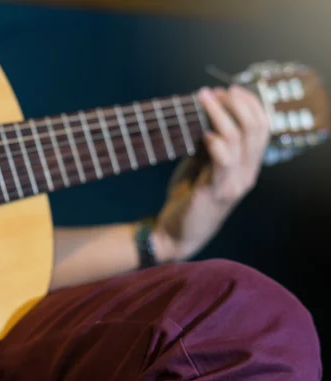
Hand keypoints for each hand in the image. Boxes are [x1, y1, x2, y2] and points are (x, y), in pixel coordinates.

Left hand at [151, 85, 270, 261]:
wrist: (174, 234)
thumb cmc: (187, 197)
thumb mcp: (201, 166)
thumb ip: (209, 144)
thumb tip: (205, 112)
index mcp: (247, 167)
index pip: (263, 129)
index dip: (250, 105)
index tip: (230, 89)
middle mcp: (247, 174)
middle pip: (256, 129)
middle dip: (237, 103)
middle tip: (216, 91)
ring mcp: (234, 184)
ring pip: (239, 139)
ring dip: (220, 113)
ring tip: (204, 98)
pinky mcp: (216, 192)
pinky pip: (223, 161)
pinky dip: (215, 141)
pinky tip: (203, 132)